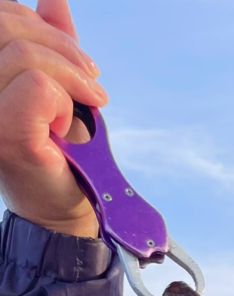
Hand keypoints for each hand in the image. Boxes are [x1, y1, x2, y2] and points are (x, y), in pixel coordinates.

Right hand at [0, 0, 106, 236]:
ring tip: (87, 105)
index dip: (39, 26)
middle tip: (92, 83)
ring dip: (70, 78)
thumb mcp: (56, 84)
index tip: (78, 64)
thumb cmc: (62, 151)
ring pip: (25, 56)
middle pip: (8, 26)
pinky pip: (38, 88)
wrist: (67, 206)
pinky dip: (64, 101)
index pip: (1, 15)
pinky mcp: (7, 135)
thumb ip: (48, 42)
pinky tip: (69, 126)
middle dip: (62, 48)